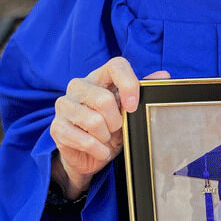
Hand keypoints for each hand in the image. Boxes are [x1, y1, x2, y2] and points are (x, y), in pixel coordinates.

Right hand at [50, 57, 169, 198]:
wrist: (91, 155)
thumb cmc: (111, 127)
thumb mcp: (129, 110)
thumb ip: (143, 90)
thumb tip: (164, 75)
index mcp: (99, 76)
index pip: (116, 65)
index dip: (129, 84)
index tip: (133, 106)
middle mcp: (79, 86)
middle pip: (104, 99)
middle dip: (116, 121)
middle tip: (115, 128)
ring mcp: (64, 105)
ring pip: (93, 121)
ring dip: (106, 137)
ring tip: (105, 138)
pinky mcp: (56, 127)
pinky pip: (82, 139)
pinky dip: (97, 149)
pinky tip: (98, 149)